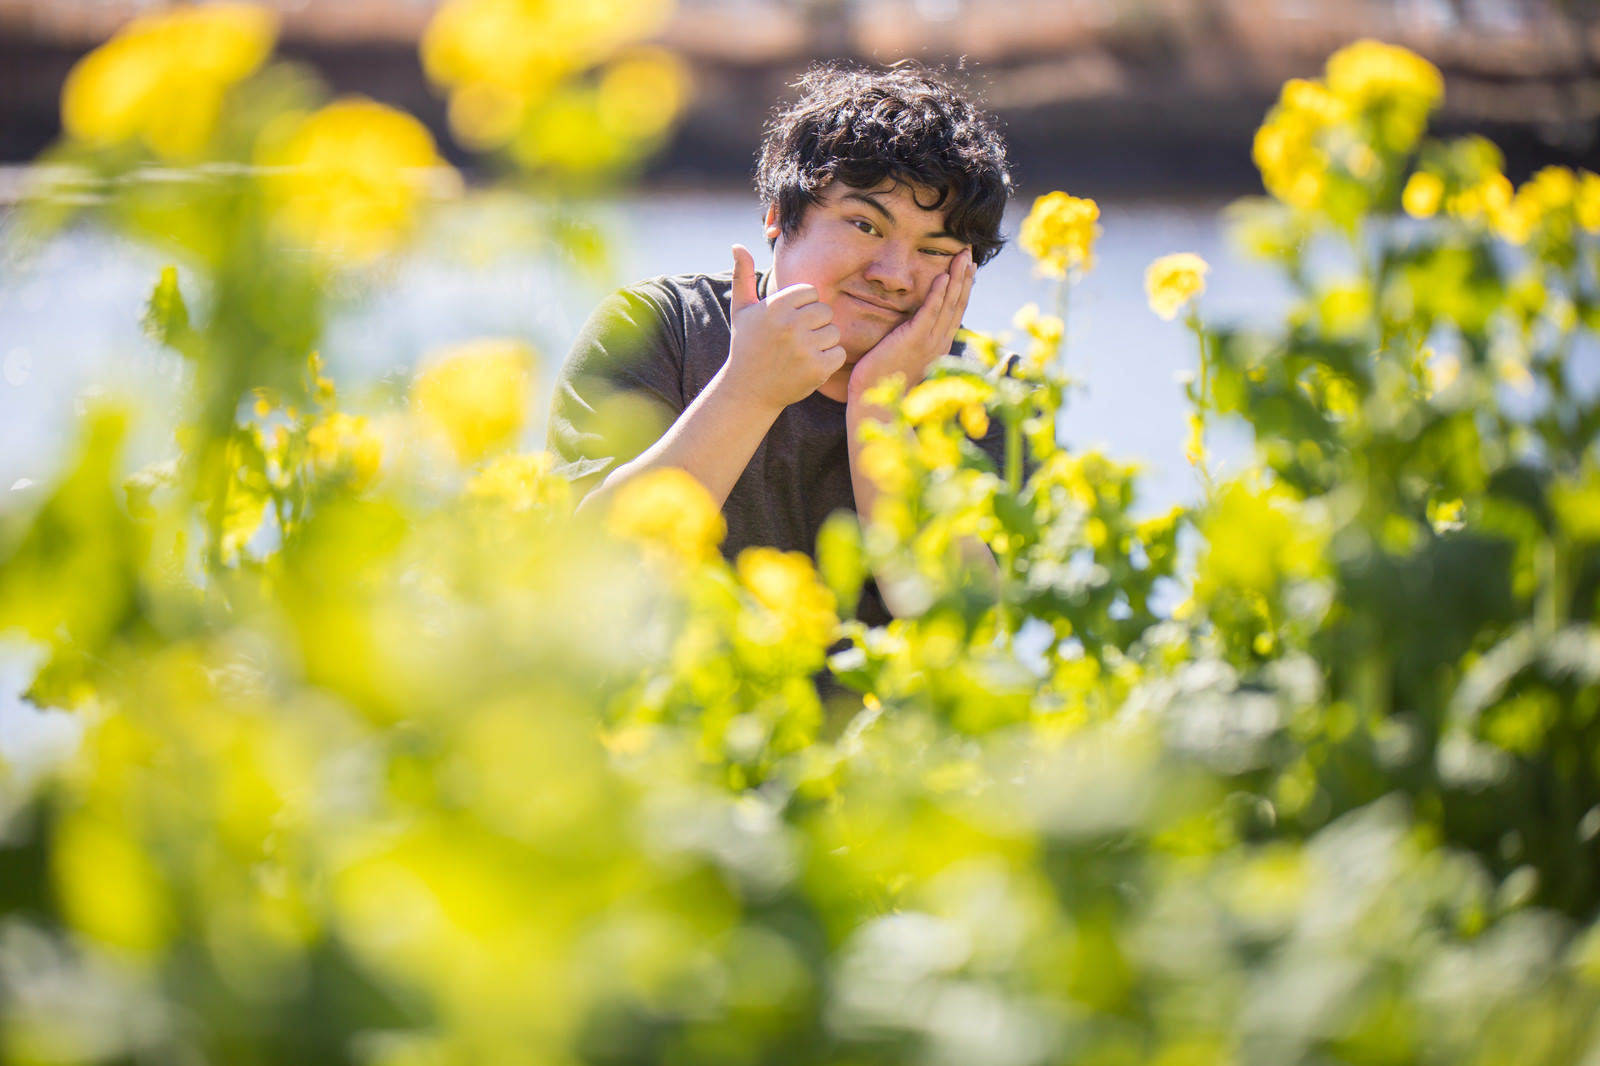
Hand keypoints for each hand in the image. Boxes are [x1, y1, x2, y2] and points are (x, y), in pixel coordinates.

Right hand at [723, 244, 847, 412]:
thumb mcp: (741, 310)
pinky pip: (839, 354)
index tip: (788, 322)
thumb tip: (737, 245)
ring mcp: (804, 347)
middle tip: (796, 340)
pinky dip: (829, 361)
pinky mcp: (817, 368)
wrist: (747, 391)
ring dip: (822, 343)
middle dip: (814, 325)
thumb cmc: (746, 346)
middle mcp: (790, 324)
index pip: (811, 292)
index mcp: (775, 305)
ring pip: (834, 333)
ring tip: (800, 353)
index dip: (803, 307)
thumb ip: (743, 276)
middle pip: (825, 311)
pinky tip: (809, 366)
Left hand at [846, 248, 974, 407]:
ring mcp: (929, 342)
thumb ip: (912, 340)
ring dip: (956, 278)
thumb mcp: (904, 357)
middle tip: (970, 252)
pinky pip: (930, 312)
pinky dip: (938, 293)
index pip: (955, 311)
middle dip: (965, 276)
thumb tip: (911, 327)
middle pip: (957, 303)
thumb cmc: (883, 382)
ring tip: (963, 256)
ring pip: (948, 304)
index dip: (963, 287)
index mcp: (939, 346)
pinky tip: (944, 276)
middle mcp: (939, 343)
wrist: (874, 400)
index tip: (969, 267)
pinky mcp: (914, 340)